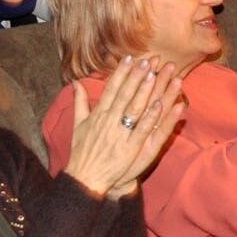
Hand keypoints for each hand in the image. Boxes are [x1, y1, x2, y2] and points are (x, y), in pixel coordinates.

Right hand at [65, 55, 185, 198]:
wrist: (84, 178)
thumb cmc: (81, 153)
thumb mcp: (77, 125)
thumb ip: (79, 102)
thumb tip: (75, 83)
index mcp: (98, 114)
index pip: (111, 89)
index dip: (121, 72)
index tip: (130, 57)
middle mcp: (108, 121)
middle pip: (125, 94)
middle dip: (136, 75)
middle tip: (148, 59)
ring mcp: (119, 134)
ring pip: (135, 108)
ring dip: (146, 90)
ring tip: (156, 73)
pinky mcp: (130, 148)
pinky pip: (143, 129)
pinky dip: (151, 116)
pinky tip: (161, 104)